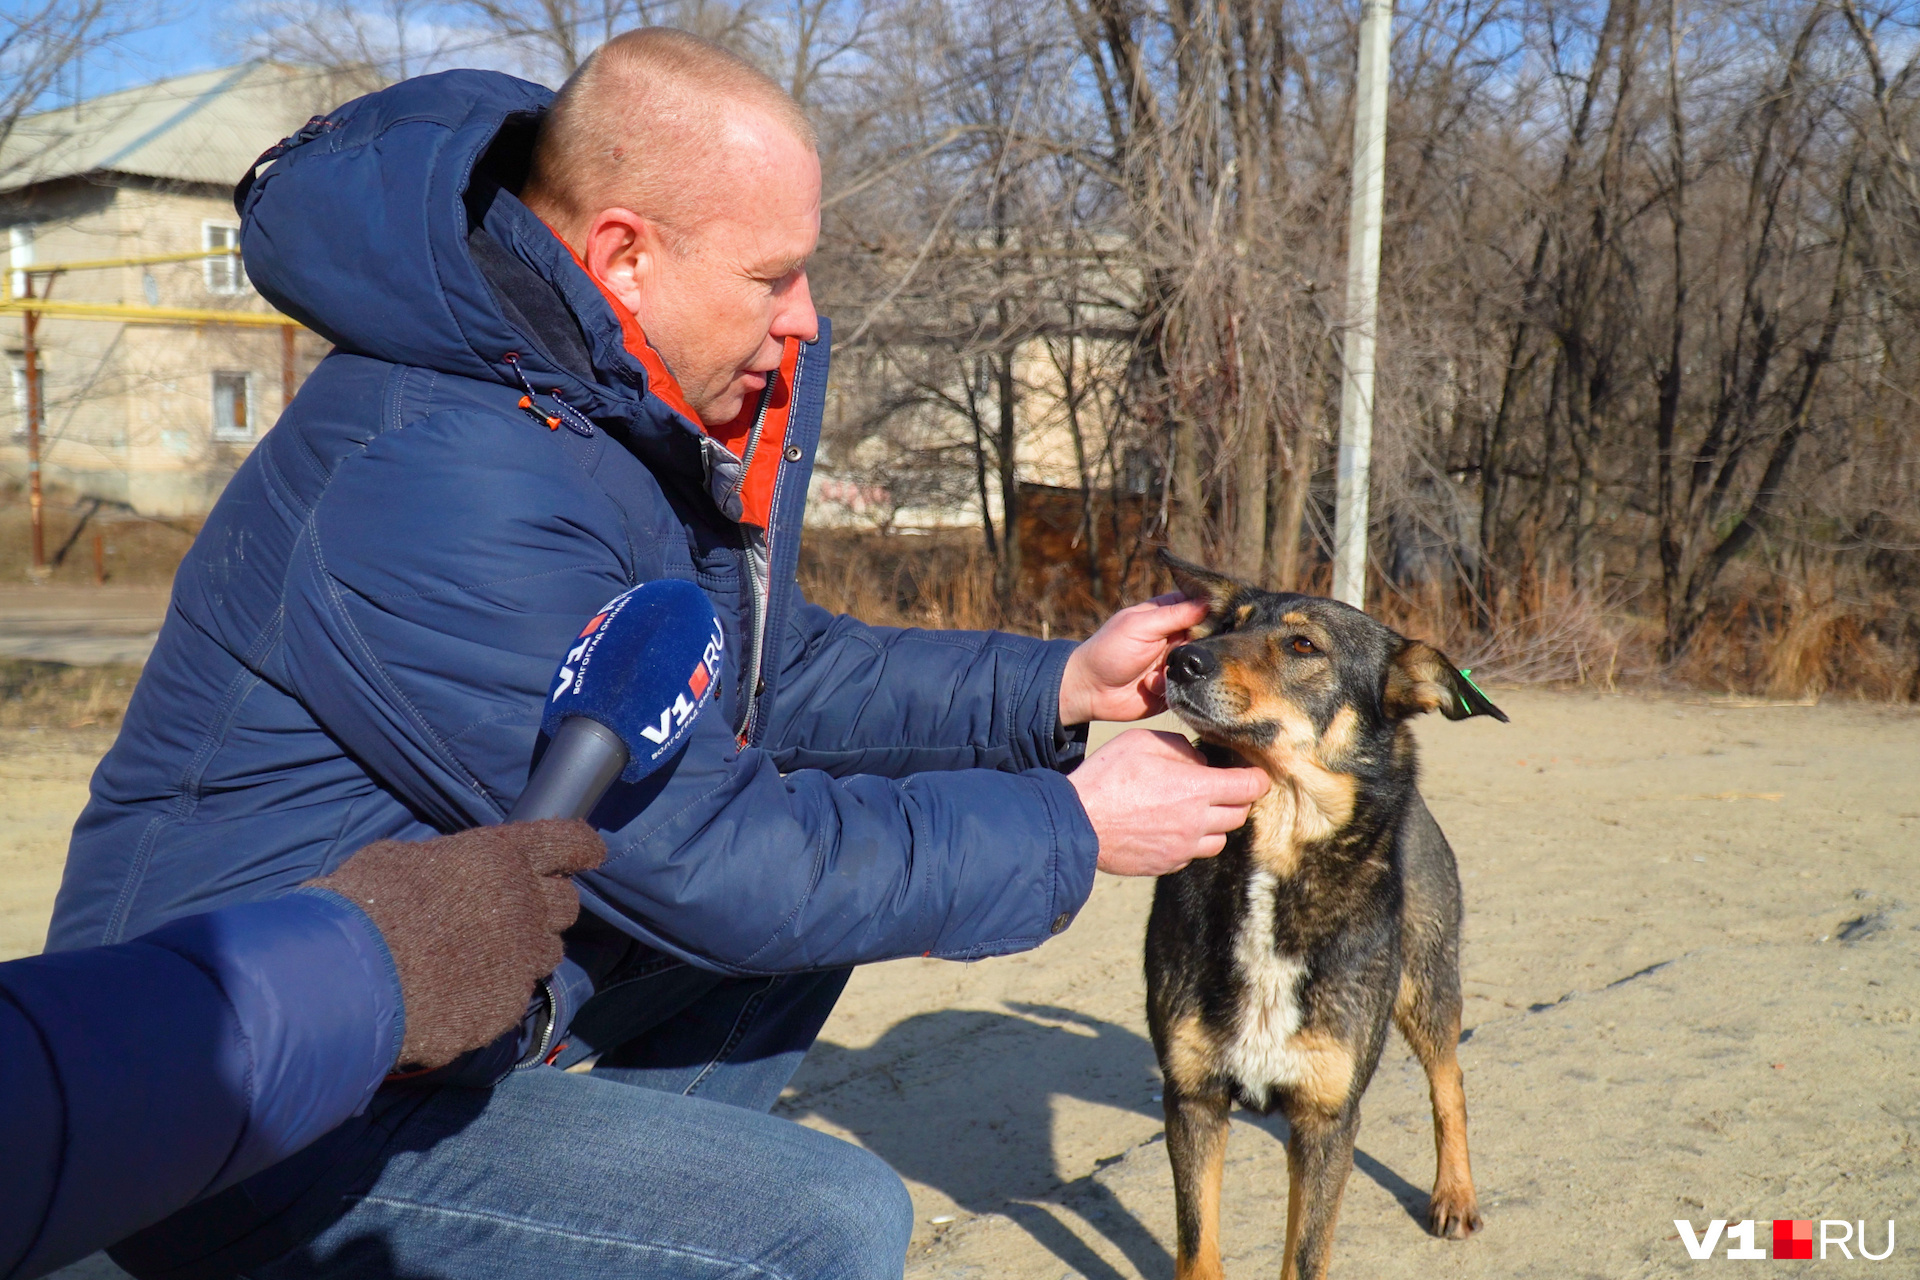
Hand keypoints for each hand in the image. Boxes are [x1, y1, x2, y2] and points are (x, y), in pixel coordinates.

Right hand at [308, 819, 605, 1069]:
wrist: (350, 983)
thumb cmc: (362, 907)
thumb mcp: (401, 860)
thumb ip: (444, 864)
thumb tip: (448, 872)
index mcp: (500, 857)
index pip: (567, 842)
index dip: (581, 847)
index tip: (590, 853)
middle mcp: (525, 904)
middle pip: (567, 903)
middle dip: (547, 906)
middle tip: (515, 913)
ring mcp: (522, 959)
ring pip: (548, 953)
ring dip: (526, 951)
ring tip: (482, 958)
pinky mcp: (508, 1006)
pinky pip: (515, 996)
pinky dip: (495, 994)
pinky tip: (458, 995)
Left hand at [1058, 593, 1211, 724]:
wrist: (1090, 691)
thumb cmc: (1109, 650)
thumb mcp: (1140, 626)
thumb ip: (1174, 614)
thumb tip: (1209, 602)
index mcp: (1166, 615)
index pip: (1199, 605)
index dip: (1213, 608)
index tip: (1226, 614)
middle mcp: (1174, 637)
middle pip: (1207, 635)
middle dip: (1201, 644)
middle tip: (1185, 648)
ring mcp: (1176, 662)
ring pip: (1201, 663)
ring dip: (1182, 667)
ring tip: (1159, 669)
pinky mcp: (1174, 686)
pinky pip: (1188, 686)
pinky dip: (1170, 685)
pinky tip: (1149, 684)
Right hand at [1068, 729, 1269, 875]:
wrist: (1077, 822)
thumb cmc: (1107, 777)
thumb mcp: (1143, 742)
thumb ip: (1181, 749)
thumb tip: (1201, 761)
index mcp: (1197, 789)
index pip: (1250, 787)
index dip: (1256, 778)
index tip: (1251, 773)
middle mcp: (1197, 823)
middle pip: (1239, 814)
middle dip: (1236, 799)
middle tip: (1218, 786)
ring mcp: (1183, 848)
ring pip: (1219, 840)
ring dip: (1215, 824)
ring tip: (1193, 809)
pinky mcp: (1166, 865)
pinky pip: (1192, 855)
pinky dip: (1190, 842)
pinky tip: (1169, 828)